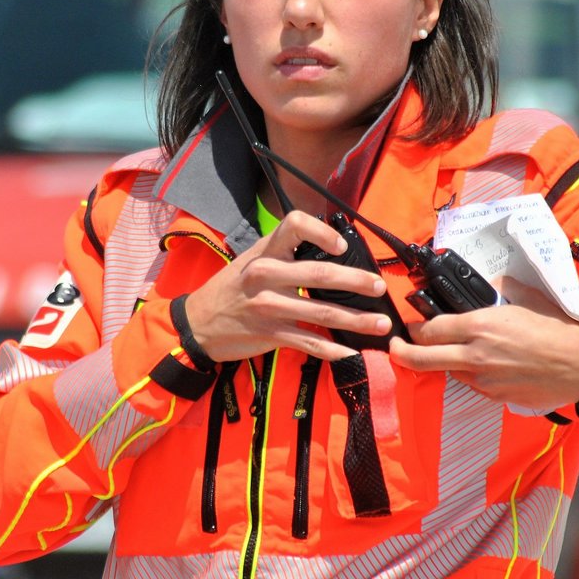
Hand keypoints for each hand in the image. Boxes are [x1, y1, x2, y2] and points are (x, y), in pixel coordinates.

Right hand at [182, 211, 395, 361]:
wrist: (198, 323)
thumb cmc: (231, 288)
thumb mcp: (251, 260)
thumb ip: (285, 254)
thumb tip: (330, 253)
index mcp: (265, 251)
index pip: (295, 225)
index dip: (323, 233)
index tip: (342, 247)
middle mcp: (267, 275)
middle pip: (320, 274)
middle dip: (356, 282)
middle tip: (379, 287)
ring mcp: (269, 307)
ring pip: (323, 313)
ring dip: (357, 320)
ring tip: (381, 324)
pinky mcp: (271, 335)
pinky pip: (309, 343)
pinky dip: (333, 350)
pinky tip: (351, 352)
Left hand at [387, 278, 578, 410]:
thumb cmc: (557, 328)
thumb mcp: (526, 298)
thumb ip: (499, 289)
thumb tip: (487, 283)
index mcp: (480, 326)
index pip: (429, 329)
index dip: (415, 327)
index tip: (411, 324)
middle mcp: (475, 355)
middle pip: (421, 358)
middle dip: (401, 352)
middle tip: (395, 346)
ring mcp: (483, 380)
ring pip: (447, 371)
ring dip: (443, 362)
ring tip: (451, 352)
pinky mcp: (494, 396)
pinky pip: (471, 383)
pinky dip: (469, 373)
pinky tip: (484, 364)